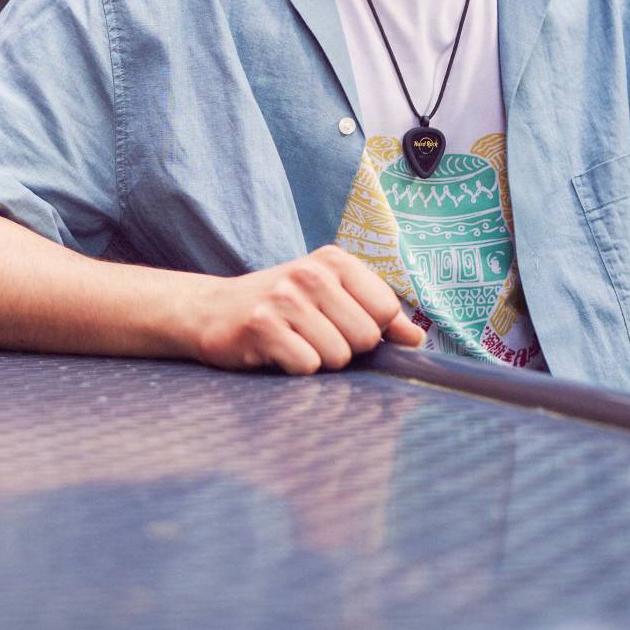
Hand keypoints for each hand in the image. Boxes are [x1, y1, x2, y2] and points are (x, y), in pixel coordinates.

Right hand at [191, 245, 426, 374]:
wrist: (213, 311)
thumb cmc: (281, 308)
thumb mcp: (331, 298)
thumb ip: (376, 314)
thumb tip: (416, 339)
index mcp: (335, 261)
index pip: (386, 310)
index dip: (371, 331)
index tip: (342, 326)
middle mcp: (310, 272)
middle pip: (365, 337)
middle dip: (345, 349)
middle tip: (314, 337)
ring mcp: (284, 297)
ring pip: (337, 356)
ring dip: (319, 361)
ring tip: (294, 343)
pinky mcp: (261, 324)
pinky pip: (306, 365)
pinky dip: (295, 368)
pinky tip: (276, 352)